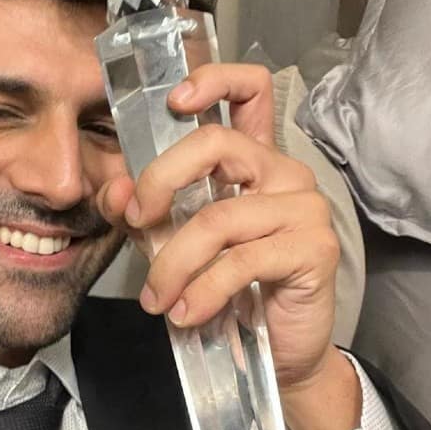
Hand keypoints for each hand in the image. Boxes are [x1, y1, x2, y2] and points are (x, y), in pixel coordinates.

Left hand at [97, 63, 360, 429]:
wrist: (279, 349)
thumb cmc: (227, 287)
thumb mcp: (171, 240)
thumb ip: (141, 210)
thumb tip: (116, 190)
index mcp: (252, 160)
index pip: (250, 90)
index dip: (214, 80)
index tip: (175, 100)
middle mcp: (283, 173)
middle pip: (218, 143)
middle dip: (161, 179)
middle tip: (135, 220)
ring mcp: (304, 208)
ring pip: (218, 217)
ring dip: (172, 264)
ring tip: (156, 300)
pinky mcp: (314, 248)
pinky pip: (240, 262)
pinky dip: (202, 292)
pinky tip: (185, 314)